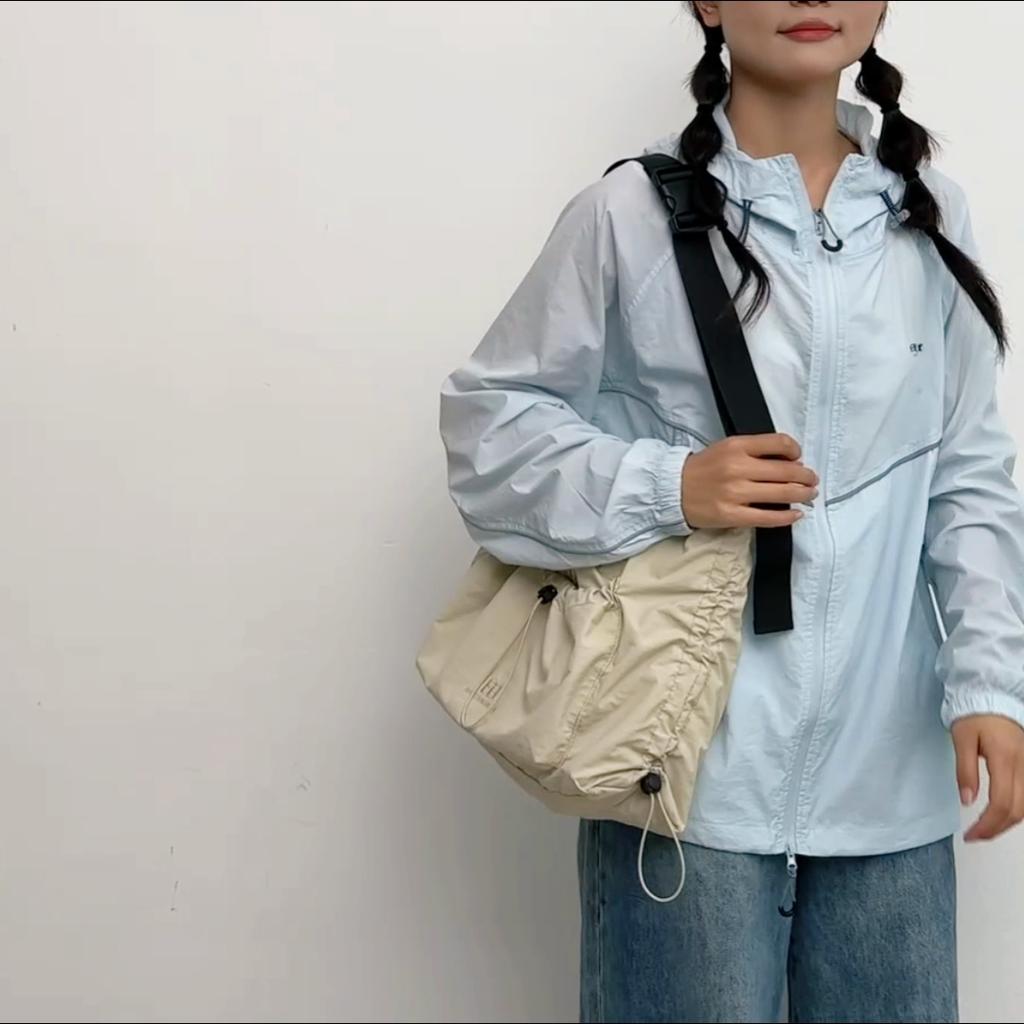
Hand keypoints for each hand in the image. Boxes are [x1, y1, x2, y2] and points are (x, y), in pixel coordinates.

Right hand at [681, 433, 818, 528]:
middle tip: (812, 480)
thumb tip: (790, 462)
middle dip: (806, 476)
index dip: (796, 450)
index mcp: (737, 446)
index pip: (779, 443)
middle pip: (787, 471)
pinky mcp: (731, 515)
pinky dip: (787, 516)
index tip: (798, 457)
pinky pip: (768, 517)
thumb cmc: (703, 469)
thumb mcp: (726, 448)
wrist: (673, 490)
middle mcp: (738, 468)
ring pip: (782, 494)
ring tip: (809, 495)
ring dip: (803, 495)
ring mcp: (735, 493)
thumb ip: (754, 451)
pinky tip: (796, 514)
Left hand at [953, 714, 1023, 841]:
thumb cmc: (974, 716)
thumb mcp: (961, 739)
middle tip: (975, 836)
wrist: (993, 696)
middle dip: (996, 828)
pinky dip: (1017, 811)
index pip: (1003, 803)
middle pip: (1018, 810)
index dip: (987, 824)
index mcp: (1005, 758)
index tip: (969, 834)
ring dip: (1007, 823)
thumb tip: (967, 801)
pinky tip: (1001, 815)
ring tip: (985, 829)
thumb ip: (965, 770)